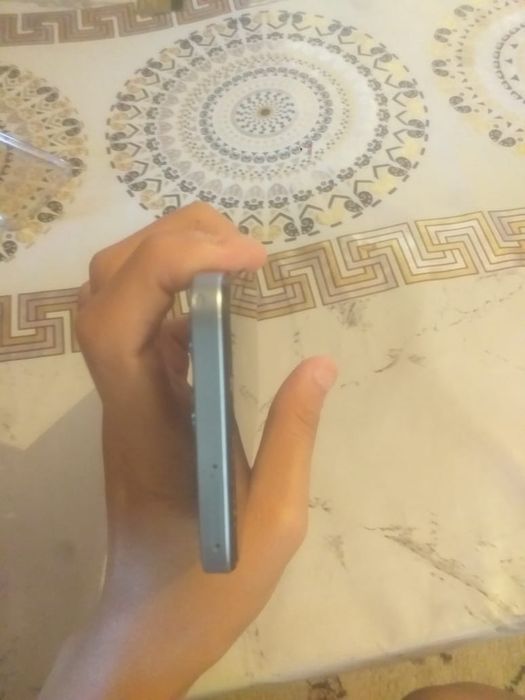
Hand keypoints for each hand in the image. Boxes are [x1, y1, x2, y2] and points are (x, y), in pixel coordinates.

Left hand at [40, 203, 336, 699]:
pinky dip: (174, 288)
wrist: (149, 620)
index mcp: (145, 422)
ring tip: (233, 255)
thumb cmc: (209, 581)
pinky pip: (139, 323)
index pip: (121, 317)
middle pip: (106, 286)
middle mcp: (121, 396)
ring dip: (164, 254)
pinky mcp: (139, 400)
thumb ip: (293, 438)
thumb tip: (319, 364)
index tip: (250, 259)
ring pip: (113, 295)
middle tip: (245, 246)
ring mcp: (124, 395)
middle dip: (168, 239)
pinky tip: (220, 296)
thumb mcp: (274, 522)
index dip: (174, 264)